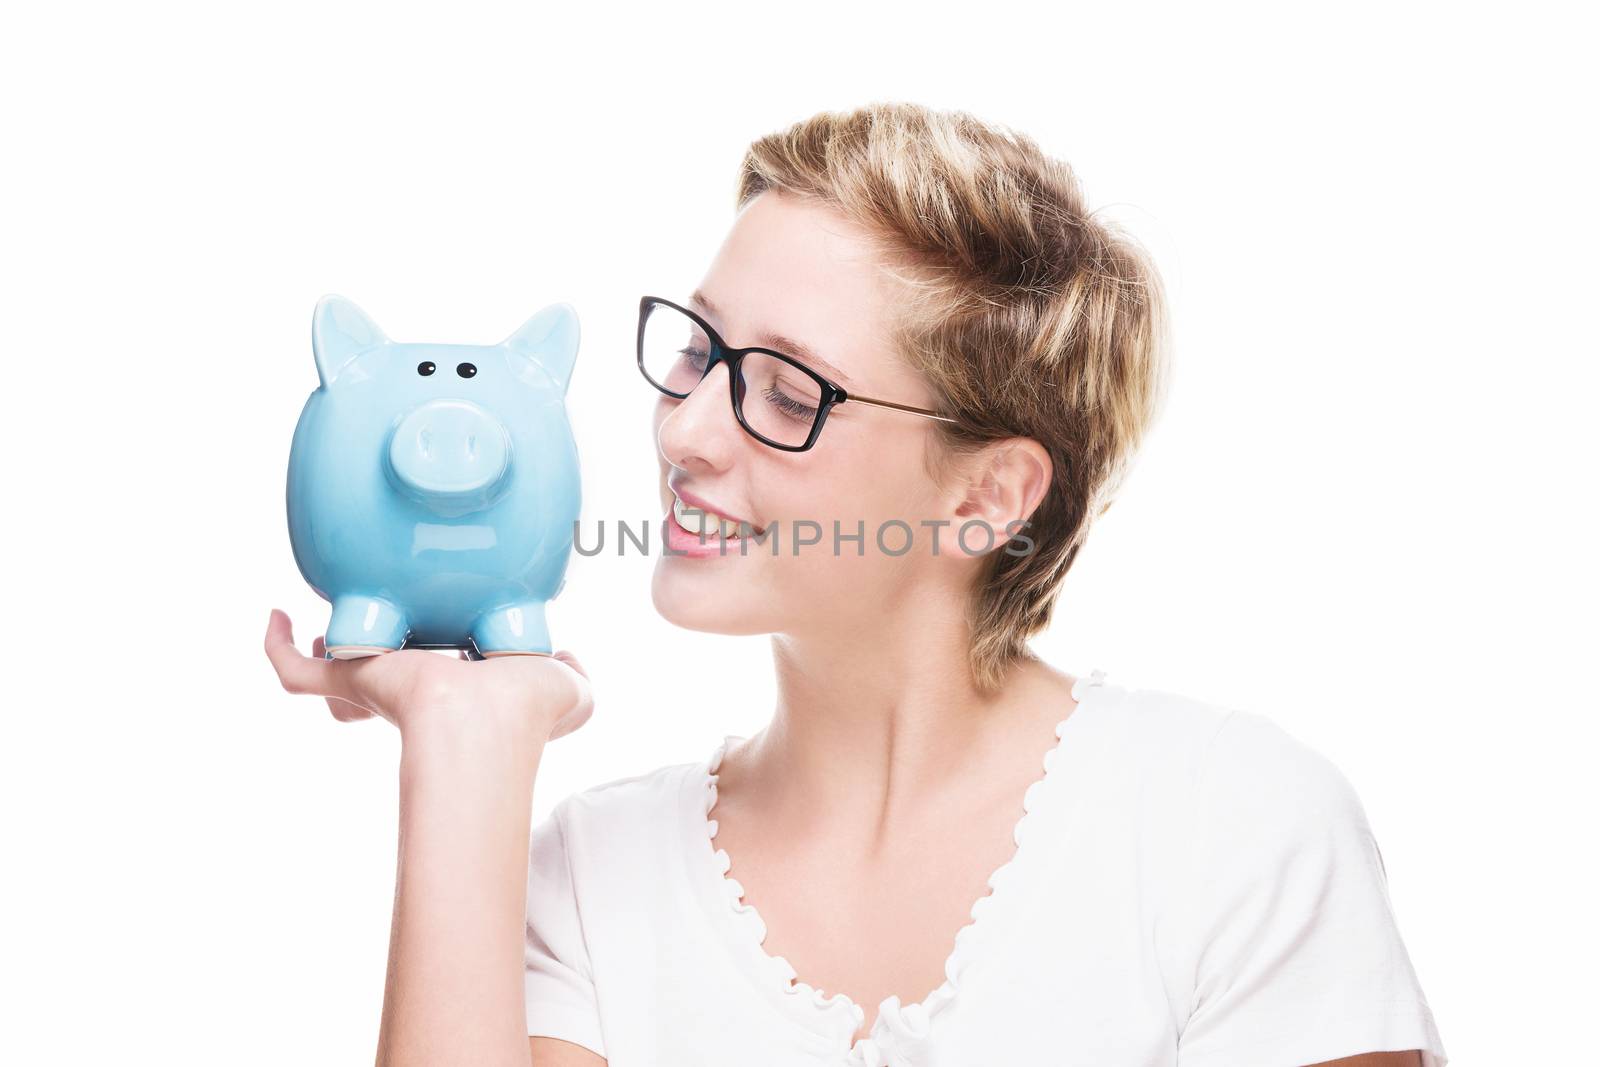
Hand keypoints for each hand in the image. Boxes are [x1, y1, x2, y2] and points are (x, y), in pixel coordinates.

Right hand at [263, 608, 593, 745]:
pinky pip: (295, 673)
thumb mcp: (571, 691)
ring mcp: (376, 689)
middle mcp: (414, 692)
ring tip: (323, 631)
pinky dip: (278, 648)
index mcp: (459, 691)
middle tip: (376, 640)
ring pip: (332, 682)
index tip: (435, 637)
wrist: (486, 722)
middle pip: (377, 682)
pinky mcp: (347, 682)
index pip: (433, 680)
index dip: (427, 663)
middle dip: (369, 667)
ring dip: (324, 656)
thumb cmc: (528, 713)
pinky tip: (276, 618)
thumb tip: (568, 656)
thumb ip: (575, 674)